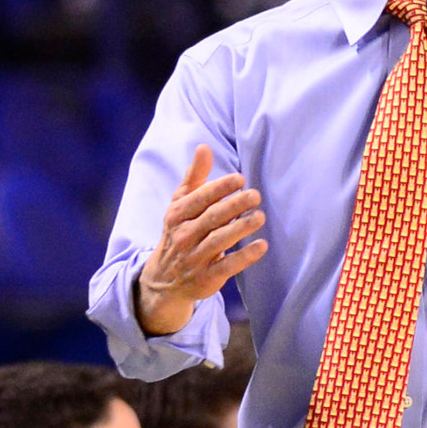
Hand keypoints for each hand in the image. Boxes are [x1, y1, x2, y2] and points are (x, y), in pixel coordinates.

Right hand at [135, 146, 267, 338]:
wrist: (164, 280)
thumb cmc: (179, 232)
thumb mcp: (180, 205)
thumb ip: (194, 177)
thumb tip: (204, 147)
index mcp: (177, 215)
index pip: (199, 198)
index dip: (219, 188)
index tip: (240, 179)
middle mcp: (184, 236)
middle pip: (211, 218)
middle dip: (234, 205)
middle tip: (255, 195)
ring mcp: (195, 258)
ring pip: (219, 241)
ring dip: (240, 228)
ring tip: (260, 217)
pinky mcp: (206, 278)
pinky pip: (227, 266)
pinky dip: (244, 257)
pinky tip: (262, 246)